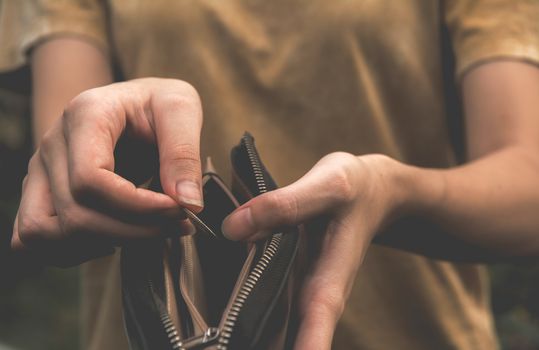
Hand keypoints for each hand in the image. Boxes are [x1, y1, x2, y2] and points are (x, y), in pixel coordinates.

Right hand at [12, 78, 203, 265]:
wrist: (134, 102)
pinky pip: (34, 239)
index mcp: (85, 115)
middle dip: (133, 231)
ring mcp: (41, 170)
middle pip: (74, 213)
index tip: (179, 210)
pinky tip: (115, 238)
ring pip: (44, 233)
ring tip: (146, 233)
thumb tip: (188, 203)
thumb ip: (184, 152)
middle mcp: (53, 143)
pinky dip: (73, 250)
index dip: (137, 207)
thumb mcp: (181, 108)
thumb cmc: (157, 103)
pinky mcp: (42, 192)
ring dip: (100, 244)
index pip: (90, 179)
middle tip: (179, 224)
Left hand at [222, 152, 407, 349]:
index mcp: (328, 281)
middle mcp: (314, 295)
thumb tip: (232, 228)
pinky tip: (225, 333)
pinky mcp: (290, 280)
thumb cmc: (356, 188)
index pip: (311, 333)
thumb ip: (285, 204)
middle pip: (290, 344)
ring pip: (277, 333)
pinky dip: (249, 325)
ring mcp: (301, 291)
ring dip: (253, 342)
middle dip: (263, 348)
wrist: (373, 191)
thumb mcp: (328, 186)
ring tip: (216, 345)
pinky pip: (268, 310)